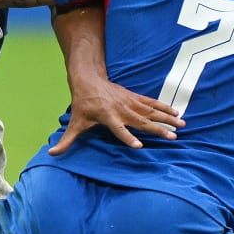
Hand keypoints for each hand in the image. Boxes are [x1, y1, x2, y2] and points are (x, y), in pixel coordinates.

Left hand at [48, 80, 184, 154]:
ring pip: (151, 111)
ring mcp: (130, 102)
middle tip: (173, 137)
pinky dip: (164, 107)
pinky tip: (176, 112)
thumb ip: (67, 140)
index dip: (128, 137)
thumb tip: (52, 154)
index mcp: (108, 117)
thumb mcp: (75, 122)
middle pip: (142, 121)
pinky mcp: (135, 97)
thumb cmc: (82, 104)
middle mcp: (121, 110)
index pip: (119, 130)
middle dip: (158, 129)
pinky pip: (152, 103)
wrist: (89, 79)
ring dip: (167, 118)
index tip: (139, 146)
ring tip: (182, 125)